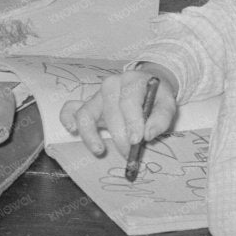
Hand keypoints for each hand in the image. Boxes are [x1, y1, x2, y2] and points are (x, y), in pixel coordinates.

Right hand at [62, 65, 178, 158]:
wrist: (145, 86)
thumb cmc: (156, 97)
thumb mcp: (168, 104)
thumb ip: (162, 118)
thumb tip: (148, 134)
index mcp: (131, 81)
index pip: (128, 102)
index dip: (132, 122)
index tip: (137, 141)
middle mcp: (111, 85)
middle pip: (110, 112)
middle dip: (119, 136)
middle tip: (129, 154)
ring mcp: (96, 95)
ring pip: (86, 113)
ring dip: (90, 134)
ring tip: (99, 150)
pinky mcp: (87, 104)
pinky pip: (70, 109)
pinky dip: (68, 119)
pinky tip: (72, 131)